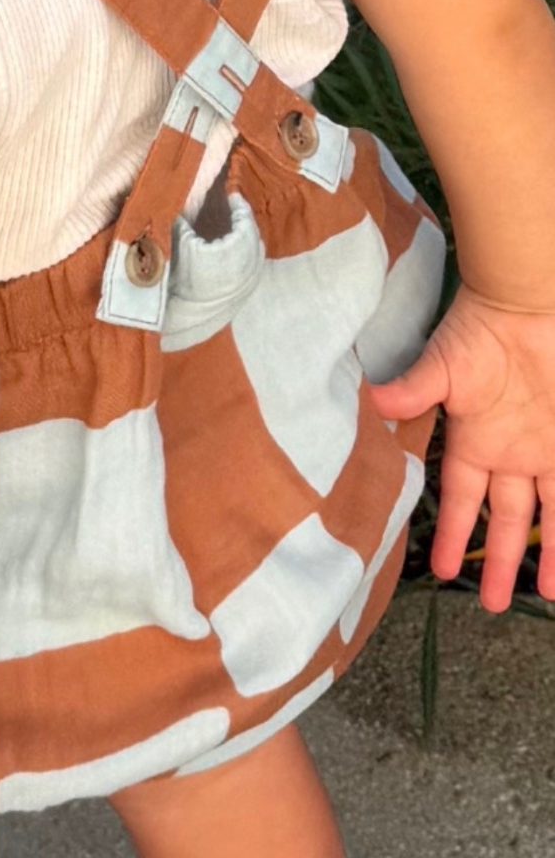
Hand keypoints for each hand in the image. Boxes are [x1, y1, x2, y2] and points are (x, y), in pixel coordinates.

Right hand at [366, 283, 554, 611]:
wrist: (527, 303)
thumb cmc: (479, 330)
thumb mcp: (442, 367)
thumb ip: (412, 391)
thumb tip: (371, 402)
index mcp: (473, 440)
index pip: (461, 500)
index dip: (454, 535)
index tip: (443, 570)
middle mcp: (510, 453)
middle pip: (506, 518)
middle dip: (498, 561)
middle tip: (491, 604)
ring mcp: (545, 449)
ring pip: (549, 515)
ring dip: (549, 554)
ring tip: (548, 592)